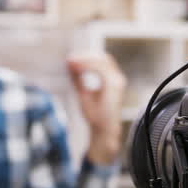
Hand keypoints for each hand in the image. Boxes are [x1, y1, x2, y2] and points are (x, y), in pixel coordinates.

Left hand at [67, 51, 126, 165]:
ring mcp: (117, 82)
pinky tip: (78, 69)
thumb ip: (78, 79)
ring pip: (103, 61)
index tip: (71, 59)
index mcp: (112, 80)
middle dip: (86, 56)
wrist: (104, 131)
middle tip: (70, 59)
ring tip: (72, 62)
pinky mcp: (114, 86)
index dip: (86, 57)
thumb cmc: (97, 116)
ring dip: (86, 60)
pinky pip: (102, 70)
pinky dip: (88, 67)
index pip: (101, 60)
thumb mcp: (84, 94)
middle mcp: (117, 79)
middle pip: (103, 58)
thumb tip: (70, 65)